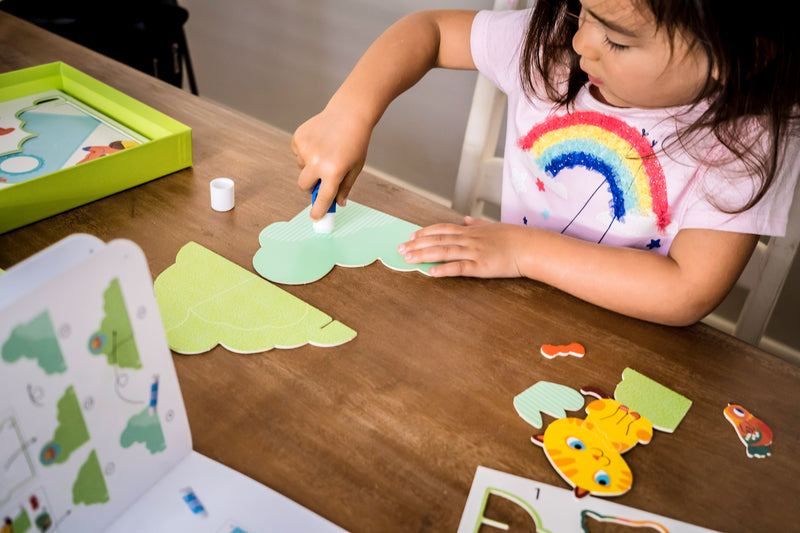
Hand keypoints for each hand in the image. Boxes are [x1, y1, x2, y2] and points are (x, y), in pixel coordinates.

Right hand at [291, 107, 371, 219]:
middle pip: (304, 186)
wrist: (349, 113)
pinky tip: (319, 140)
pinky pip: (298, 153)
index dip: (318, 210)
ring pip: (301, 168)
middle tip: (322, 177)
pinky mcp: (298, 138)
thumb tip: (338, 204)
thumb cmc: (356, 142)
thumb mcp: (355, 167)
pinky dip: (306, 151)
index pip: (322, 198)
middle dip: (310, 185)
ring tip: (326, 149)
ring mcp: (305, 150)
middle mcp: (317, 163)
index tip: (315, 218)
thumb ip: (345, 187)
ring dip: (310, 164)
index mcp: (333, 172)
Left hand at [397, 216, 533, 277]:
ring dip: (424, 255)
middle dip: (417, 244)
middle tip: (400, 249)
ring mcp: (474, 252)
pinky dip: (443, 270)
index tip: (411, 236)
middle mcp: (469, 240)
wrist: (530, 247)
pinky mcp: (480, 267)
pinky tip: (431, 273)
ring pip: (444, 253)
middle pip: (438, 241)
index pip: (443, 230)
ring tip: (408, 259)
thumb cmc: (514, 238)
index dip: (425, 232)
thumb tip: (467, 219)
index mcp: (471, 231)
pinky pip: (459, 268)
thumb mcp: (493, 226)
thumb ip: (478, 224)